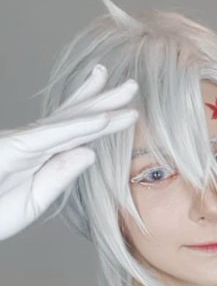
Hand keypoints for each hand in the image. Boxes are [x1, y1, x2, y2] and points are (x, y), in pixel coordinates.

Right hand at [0, 66, 137, 240]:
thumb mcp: (34, 200)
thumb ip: (60, 176)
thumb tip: (91, 152)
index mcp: (38, 155)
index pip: (73, 133)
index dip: (98, 116)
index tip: (124, 107)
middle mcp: (31, 143)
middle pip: (73, 117)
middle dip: (103, 99)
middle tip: (133, 86)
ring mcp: (22, 143)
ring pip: (68, 121)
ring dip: (99, 106)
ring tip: (128, 93)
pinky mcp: (14, 149)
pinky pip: (52, 136)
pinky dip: (77, 127)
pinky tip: (101, 120)